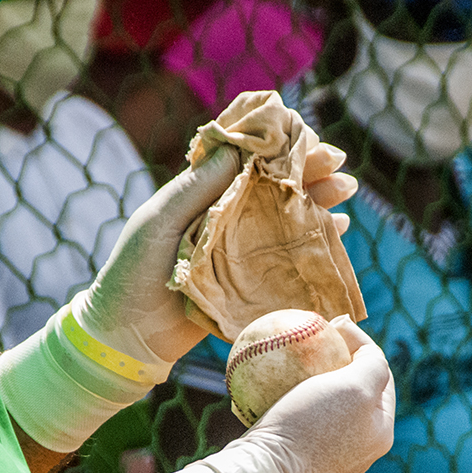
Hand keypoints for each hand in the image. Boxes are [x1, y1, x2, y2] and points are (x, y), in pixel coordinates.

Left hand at [72, 142, 358, 362]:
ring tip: (344, 191)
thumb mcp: (159, 221)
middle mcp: (225, 219)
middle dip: (308, 172)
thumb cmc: (133, 271)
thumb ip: (194, 188)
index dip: (277, 149)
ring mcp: (240, 251)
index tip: (307, 137)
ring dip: (317, 202)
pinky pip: (288, 258)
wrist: (127, 334)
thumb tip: (235, 147)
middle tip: (340, 164)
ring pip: (286, 219)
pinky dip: (314, 242)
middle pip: (274, 188)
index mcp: (201, 197)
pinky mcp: (250, 284)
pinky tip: (336, 229)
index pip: (245, 163)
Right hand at [213, 314, 395, 472]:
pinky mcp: (296, 455)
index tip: (330, 323)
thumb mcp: (355, 388)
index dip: (359, 342)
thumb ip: (372, 364)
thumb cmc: (311, 428)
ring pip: (321, 401)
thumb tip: (366, 345)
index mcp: (381, 431)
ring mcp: (327, 453)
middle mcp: (359, 446)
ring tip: (286, 354)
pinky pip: (294, 415)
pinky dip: (283, 395)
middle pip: (351, 388)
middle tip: (309, 336)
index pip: (380, 374)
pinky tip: (265, 379)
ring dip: (306, 375)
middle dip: (333, 358)